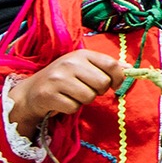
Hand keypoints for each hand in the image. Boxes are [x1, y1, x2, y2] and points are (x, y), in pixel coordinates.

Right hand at [6, 51, 126, 138]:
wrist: (31, 92)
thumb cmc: (64, 78)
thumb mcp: (84, 67)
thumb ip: (106, 67)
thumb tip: (131, 69)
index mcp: (81, 54)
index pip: (112, 65)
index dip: (119, 78)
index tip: (115, 85)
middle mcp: (69, 63)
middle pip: (102, 83)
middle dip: (98, 91)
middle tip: (86, 89)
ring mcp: (58, 79)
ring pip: (89, 97)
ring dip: (84, 101)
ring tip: (72, 95)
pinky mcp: (49, 95)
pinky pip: (74, 107)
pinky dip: (71, 108)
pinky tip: (62, 101)